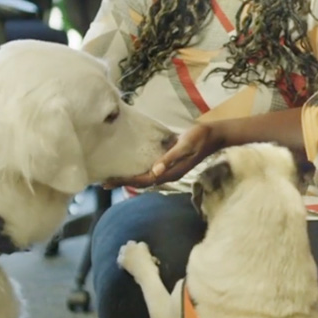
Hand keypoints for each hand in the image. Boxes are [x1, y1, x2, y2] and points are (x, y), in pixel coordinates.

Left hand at [105, 122, 225, 188]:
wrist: (213, 135)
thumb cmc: (199, 138)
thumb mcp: (184, 145)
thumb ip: (170, 158)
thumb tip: (155, 171)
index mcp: (170, 172)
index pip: (143, 180)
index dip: (125, 181)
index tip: (109, 181)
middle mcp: (168, 174)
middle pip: (142, 182)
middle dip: (124, 182)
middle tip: (104, 182)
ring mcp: (170, 170)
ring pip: (146, 178)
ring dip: (130, 178)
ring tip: (114, 177)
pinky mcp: (170, 163)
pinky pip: (151, 170)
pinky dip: (139, 171)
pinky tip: (132, 167)